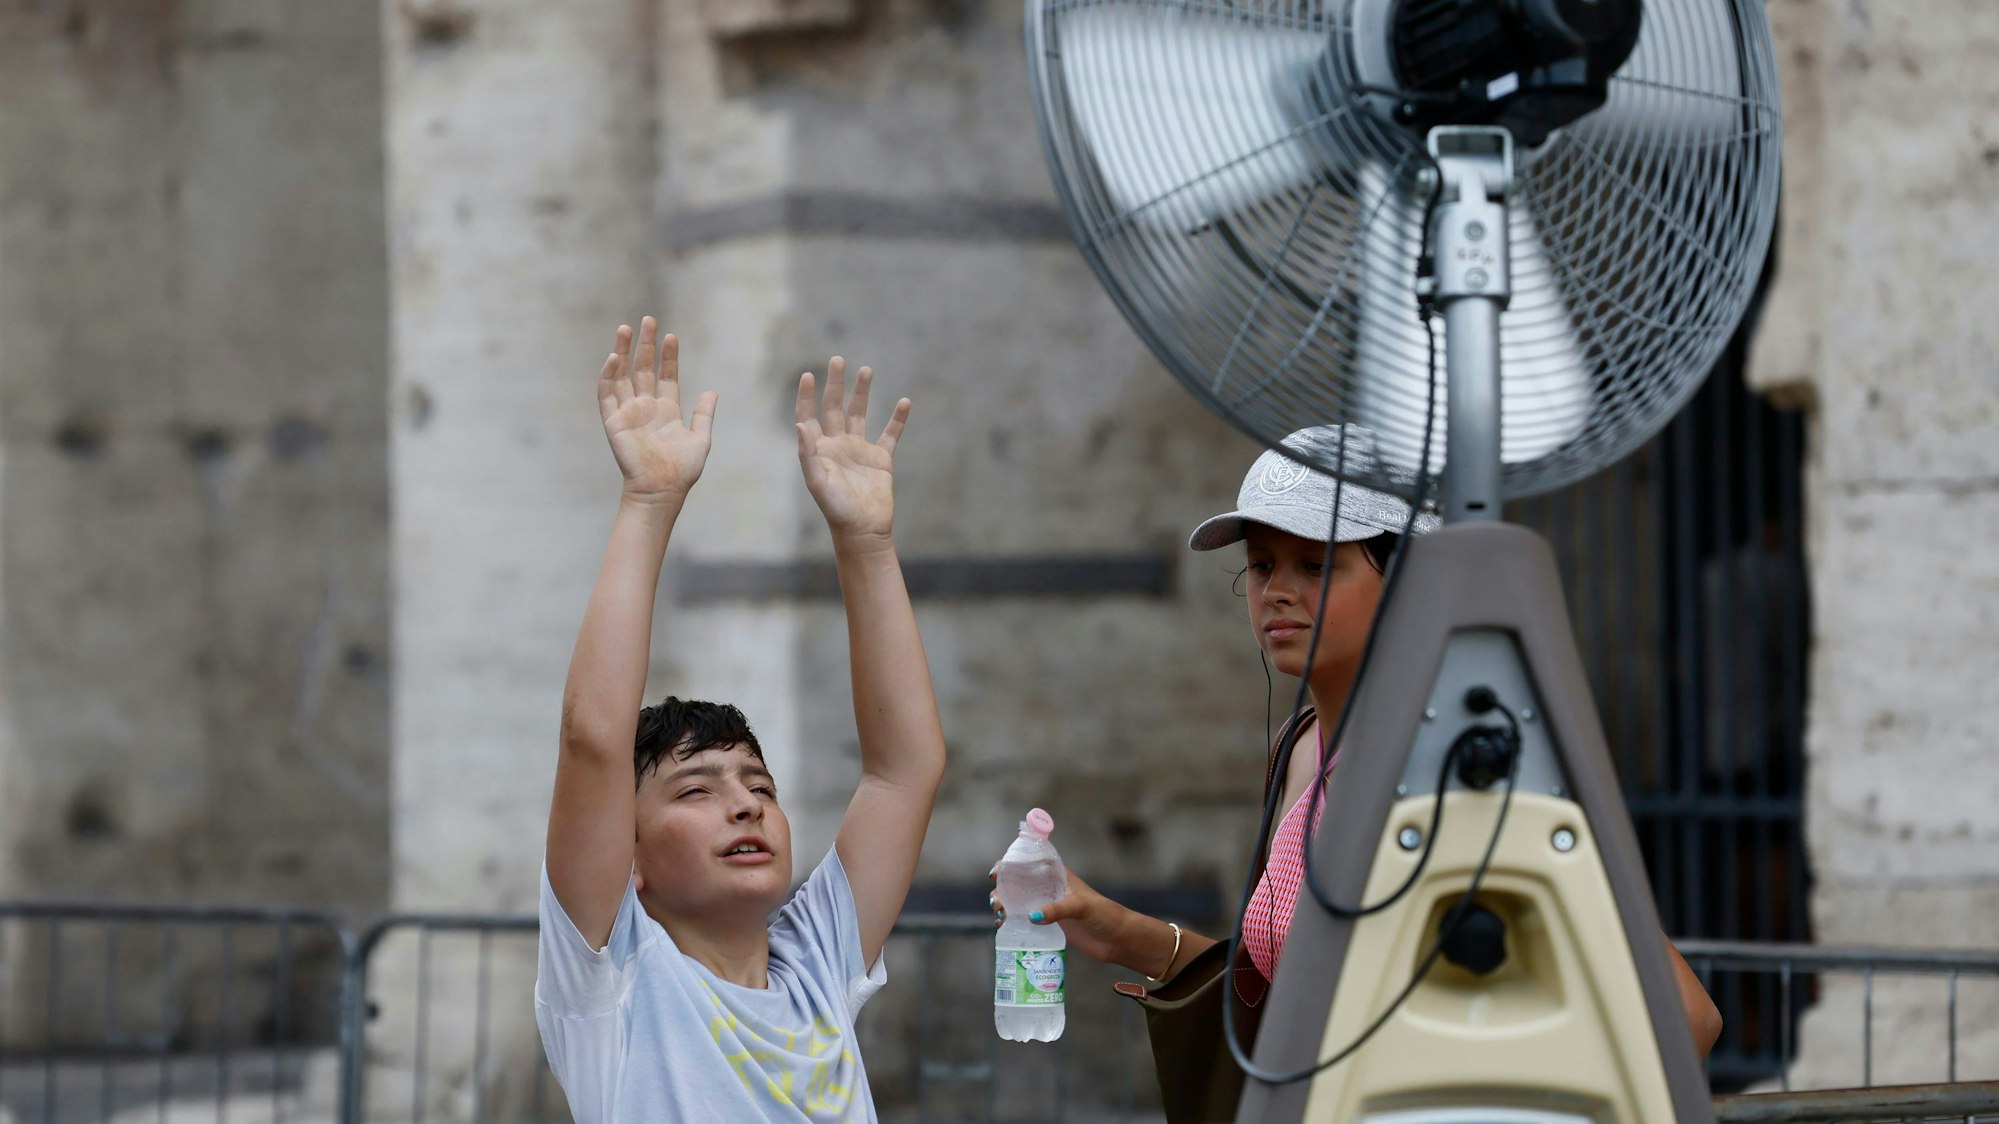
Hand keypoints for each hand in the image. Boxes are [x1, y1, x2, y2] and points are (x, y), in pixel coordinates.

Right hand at [597, 318, 717, 503]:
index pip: (666, 376)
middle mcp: (646, 408)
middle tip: (647, 320)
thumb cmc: (682, 470)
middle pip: (643, 369)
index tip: (672, 336)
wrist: (662, 489)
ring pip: (622, 375)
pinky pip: (607, 394)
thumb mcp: (700, 439)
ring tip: (625, 329)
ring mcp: (628, 412)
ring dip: (622, 352)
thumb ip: (704, 414)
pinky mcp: (613, 421)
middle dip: (645, 345)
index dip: (668, 356)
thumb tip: (712, 392)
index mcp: (667, 410)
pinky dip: (608, 375)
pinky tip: (614, 357)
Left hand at [795, 357, 910, 545]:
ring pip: (860, 415)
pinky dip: (898, 419)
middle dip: (836, 384)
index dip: (807, 396)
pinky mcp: (881, 460)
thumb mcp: (817, 482)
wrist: (863, 530)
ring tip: (867, 370)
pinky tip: (904, 402)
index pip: (810, 416)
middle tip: (838, 359)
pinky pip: (890, 434)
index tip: (809, 374)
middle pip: (835, 408)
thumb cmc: (836, 509)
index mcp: (820, 449)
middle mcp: (838, 446)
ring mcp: (860, 451)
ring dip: (862, 393)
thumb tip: (799, 424)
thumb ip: (807, 453)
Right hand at [989, 864, 1130, 967]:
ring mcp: (1049, 907)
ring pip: (1019, 902)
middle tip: (998, 901)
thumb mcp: (1081, 907)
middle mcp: (1050, 889)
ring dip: (1005, 905)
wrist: (1118, 940)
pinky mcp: (1050, 925)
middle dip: (1004, 888)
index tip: (996, 872)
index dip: (1011, 863)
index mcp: (1058, 875)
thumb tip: (1032, 916)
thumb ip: (1058, 909)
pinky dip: (1012, 921)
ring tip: (1000, 915)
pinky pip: (1025, 920)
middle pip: (1019, 883)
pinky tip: (1004, 927)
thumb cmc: (1105, 915)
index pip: (1030, 862)